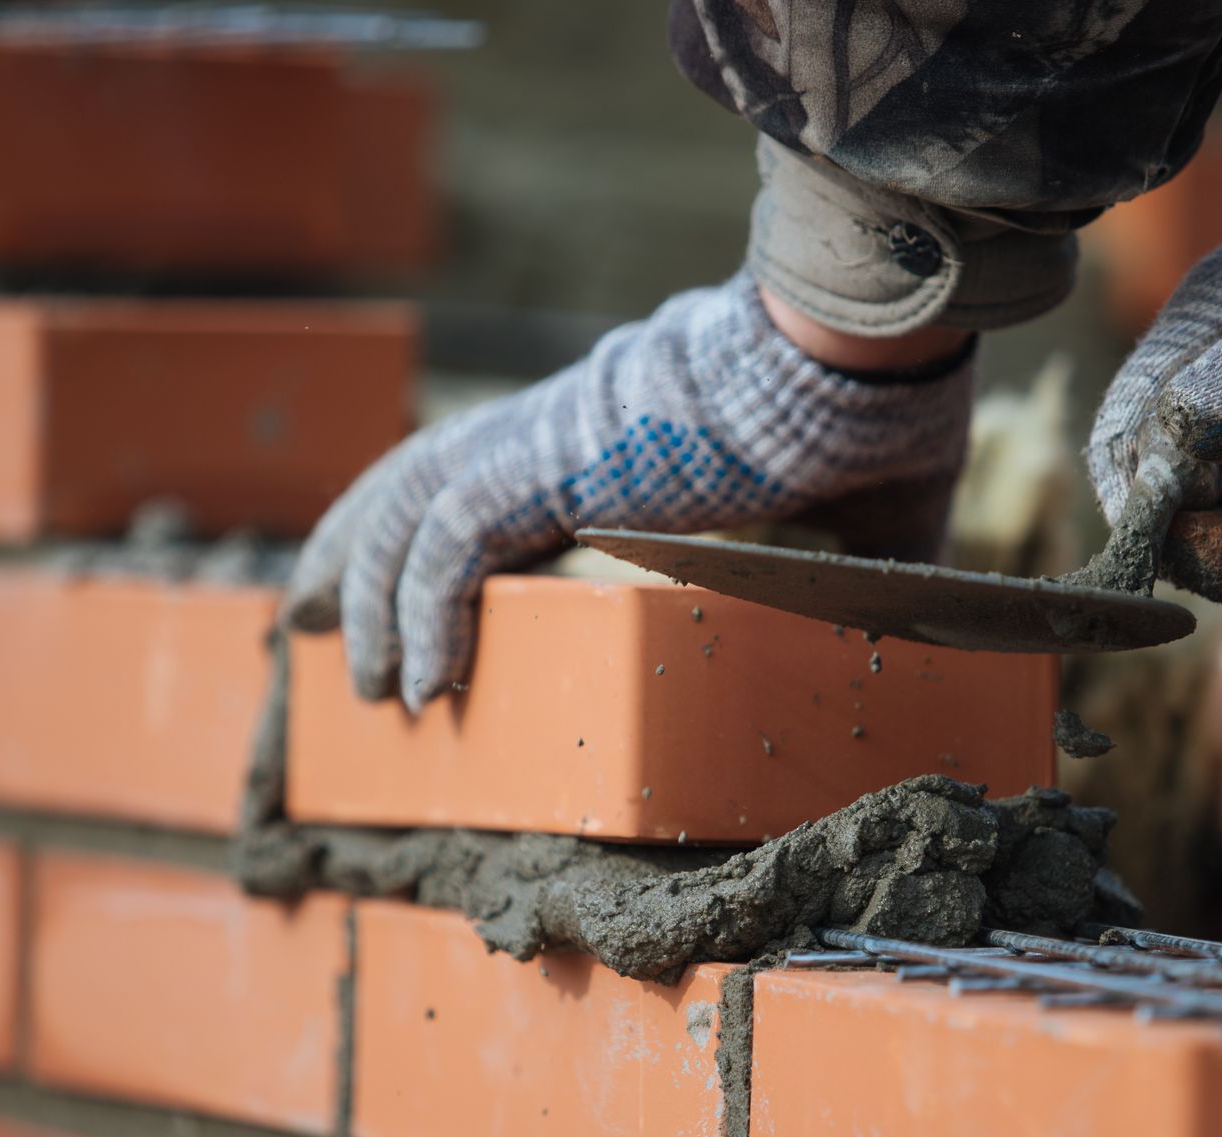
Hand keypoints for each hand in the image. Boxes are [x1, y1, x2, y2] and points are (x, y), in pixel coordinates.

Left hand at [282, 274, 973, 710]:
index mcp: (610, 437)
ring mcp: (550, 442)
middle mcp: (560, 431)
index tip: (407, 603)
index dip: (423, 535)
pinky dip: (423, 613)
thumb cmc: (867, 420)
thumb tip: (915, 609)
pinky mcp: (555, 464)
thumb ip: (848, 566)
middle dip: (352, 558)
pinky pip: (452, 546)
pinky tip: (423, 687)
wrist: (864, 362)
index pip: (481, 479)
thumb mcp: (852, 517)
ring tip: (365, 690)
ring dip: (372, 602)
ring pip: (411, 511)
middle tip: (306, 624)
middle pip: (413, 484)